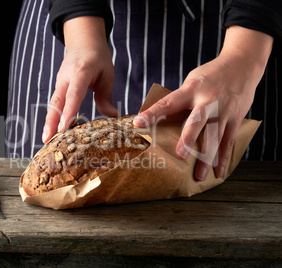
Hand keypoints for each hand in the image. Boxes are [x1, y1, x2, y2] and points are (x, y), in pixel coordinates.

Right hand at [42, 16, 118, 142]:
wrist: (84, 42)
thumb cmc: (98, 58)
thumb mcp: (107, 75)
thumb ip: (106, 97)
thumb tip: (112, 116)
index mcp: (80, 72)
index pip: (73, 95)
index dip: (68, 112)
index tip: (63, 128)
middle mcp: (66, 78)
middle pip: (56, 102)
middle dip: (51, 121)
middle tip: (47, 139)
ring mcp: (60, 82)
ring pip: (53, 104)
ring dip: (49, 121)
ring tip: (46, 139)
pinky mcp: (58, 86)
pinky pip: (55, 103)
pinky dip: (53, 116)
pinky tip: (52, 130)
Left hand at [133, 26, 272, 180]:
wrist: (243, 64)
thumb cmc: (210, 75)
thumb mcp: (191, 82)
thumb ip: (179, 100)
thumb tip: (159, 118)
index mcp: (191, 90)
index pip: (169, 102)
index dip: (153, 112)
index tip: (138, 123)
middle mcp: (209, 100)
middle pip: (198, 121)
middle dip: (189, 138)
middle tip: (180, 154)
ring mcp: (224, 111)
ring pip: (216, 136)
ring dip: (208, 158)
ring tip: (199, 176)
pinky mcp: (236, 118)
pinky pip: (229, 141)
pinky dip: (224, 158)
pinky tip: (218, 173)